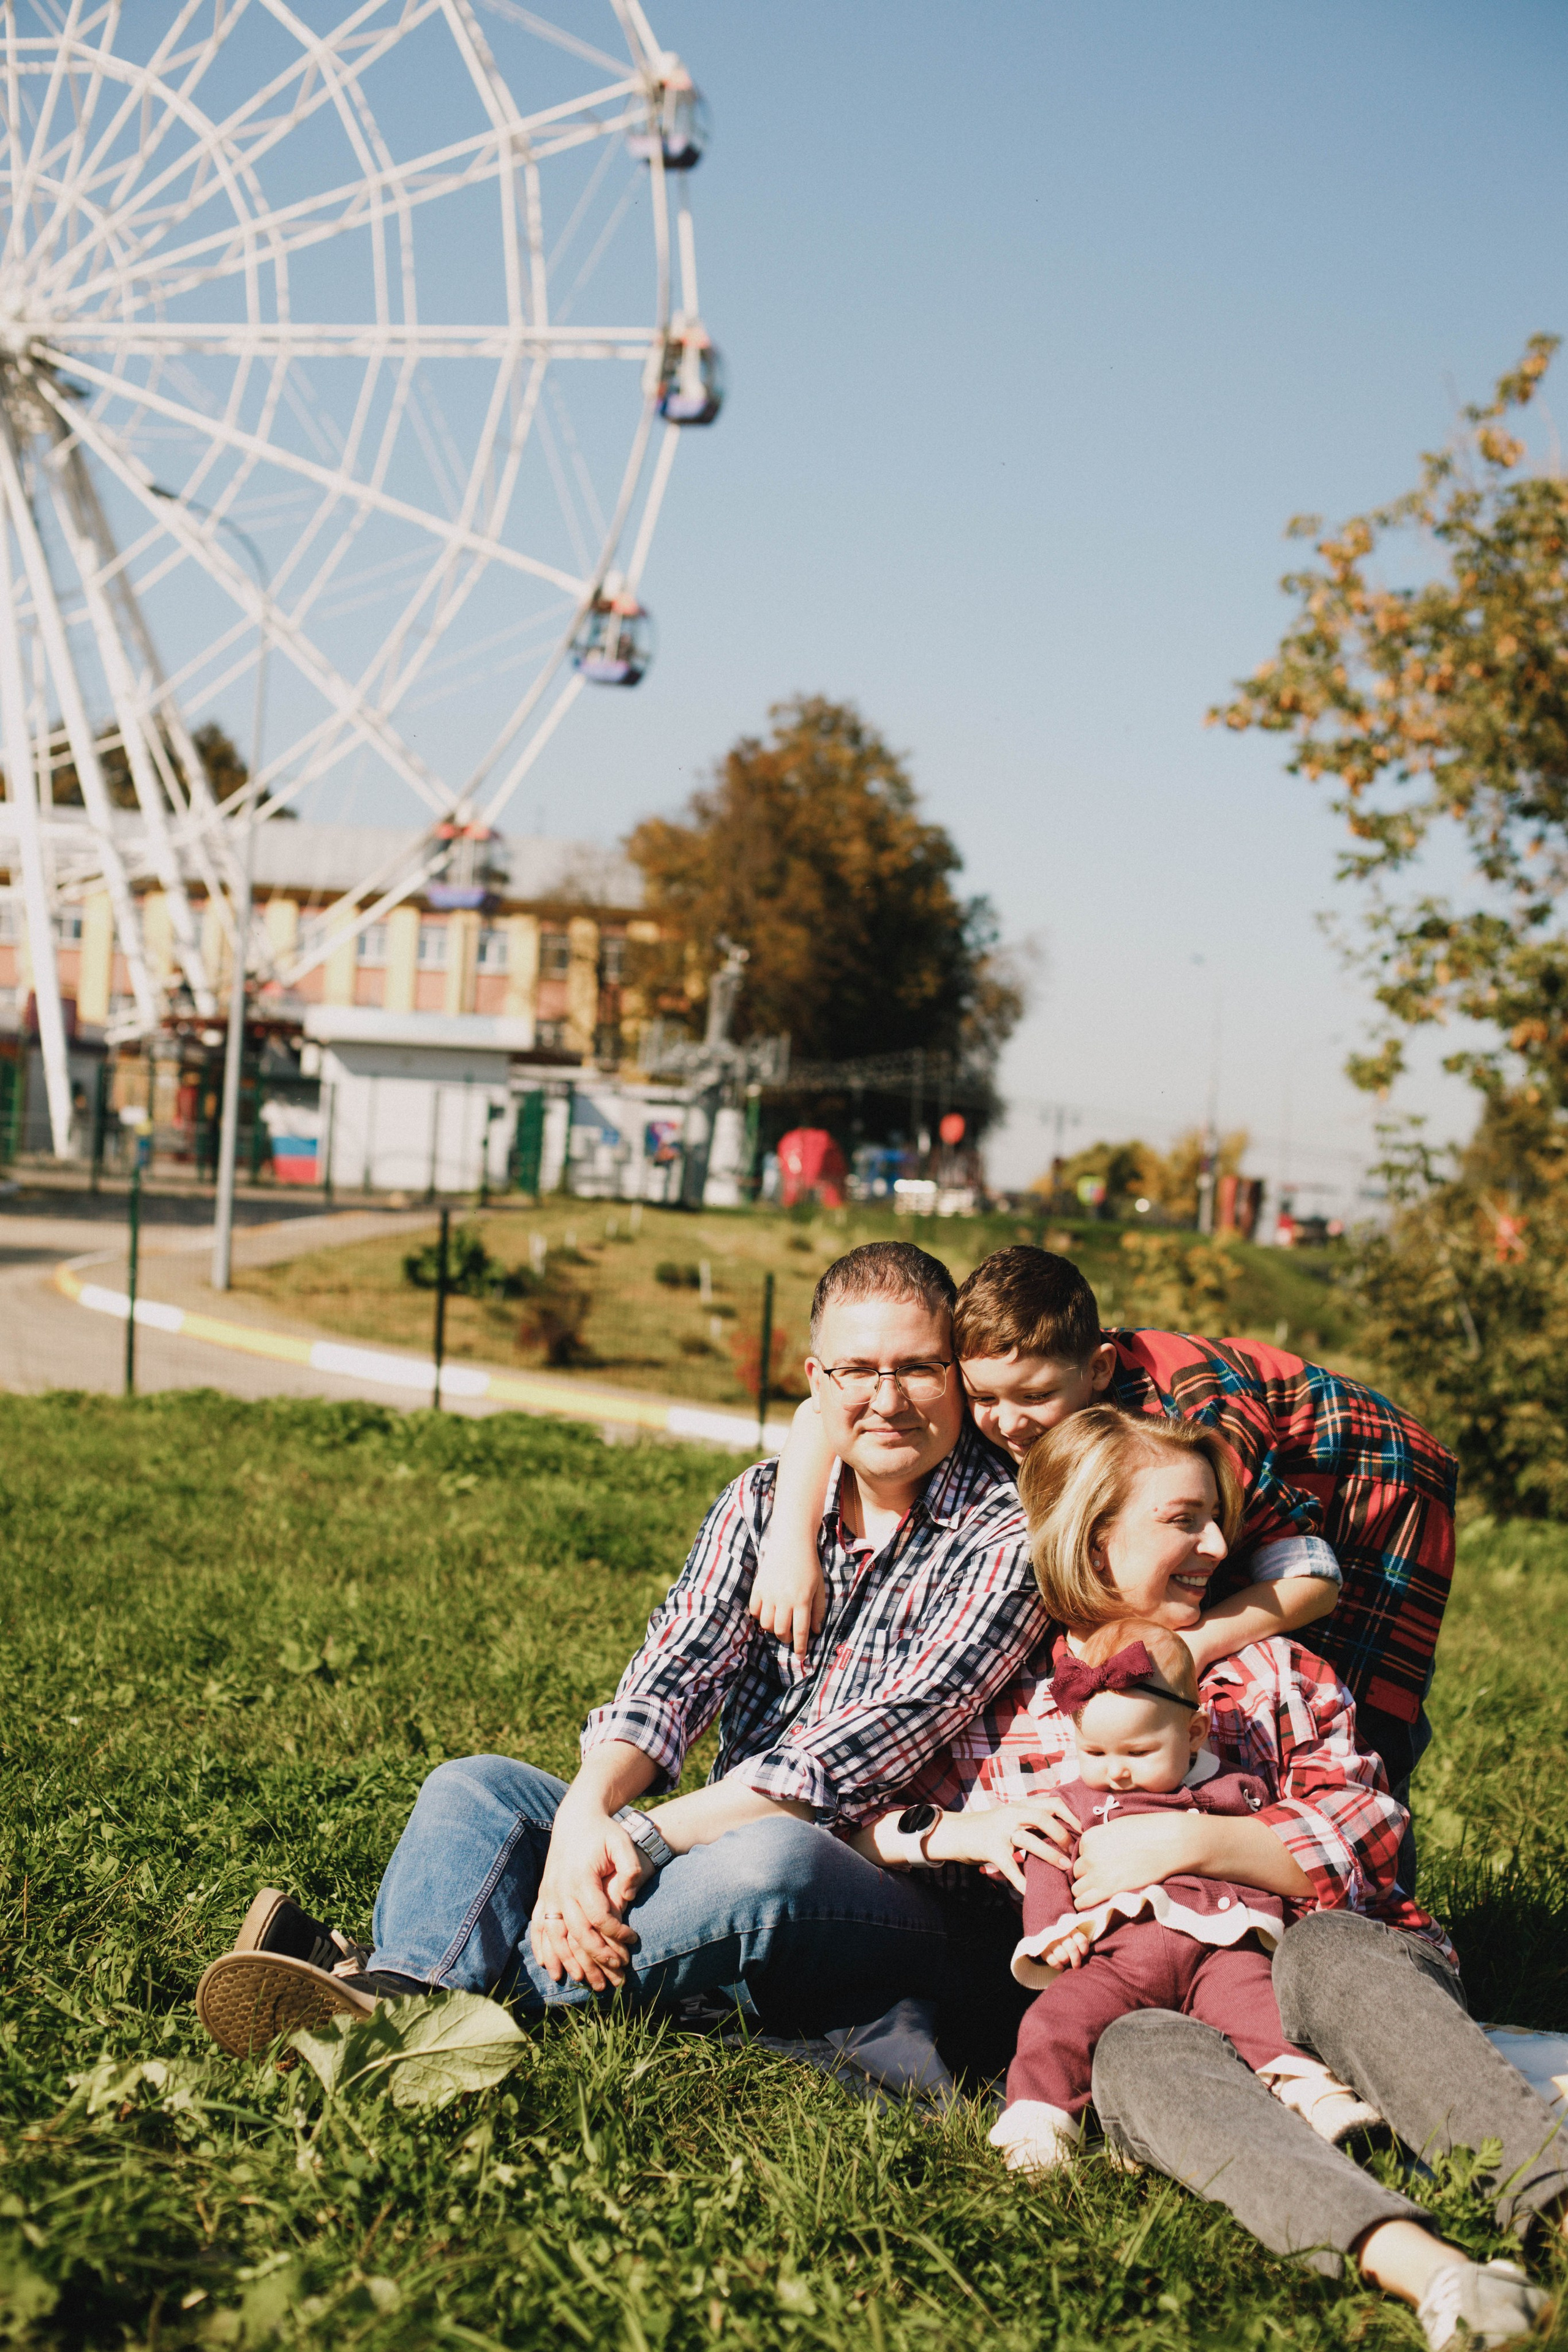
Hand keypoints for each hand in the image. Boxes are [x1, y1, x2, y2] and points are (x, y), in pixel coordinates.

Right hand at [530, 1799, 651, 1989]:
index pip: (598, 1916)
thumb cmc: (603, 1832)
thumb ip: (630, 1868)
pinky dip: (541, 1948)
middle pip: (577, 1933)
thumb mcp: (622, 1842)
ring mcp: (549, 1894)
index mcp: (581, 1878)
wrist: (576, 1818)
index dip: (617, 1932)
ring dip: (568, 1961)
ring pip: (555, 1936)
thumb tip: (627, 1898)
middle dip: (597, 1957)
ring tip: (585, 1982)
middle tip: (617, 1973)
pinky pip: (538, 1926)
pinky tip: (550, 1967)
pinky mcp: (544, 1895)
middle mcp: (561, 1889)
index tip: (633, 1940)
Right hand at [747, 1549, 827, 1662]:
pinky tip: (768, 1613)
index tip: (801, 1657)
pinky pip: (755, 1611)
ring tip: (780, 1624)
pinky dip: (760, 1617)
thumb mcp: (819, 1587)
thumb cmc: (809, 1565)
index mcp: (802, 1599)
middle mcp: (784, 1599)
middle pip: (781, 1631)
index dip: (801, 1647)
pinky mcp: (758, 1588)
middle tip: (790, 1636)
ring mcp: (769, 1593)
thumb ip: (818, 1610)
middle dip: (786, 1639)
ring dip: (773, 1629)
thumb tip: (816, 1631)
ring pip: (767, 1624)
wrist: (791, 1542)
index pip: (801, 1630)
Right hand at [926, 1793, 1078, 1894]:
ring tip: (1065, 1868)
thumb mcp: (1010, 1815)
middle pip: (1044, 1818)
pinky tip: (1032, 1892)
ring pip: (1029, 1840)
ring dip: (1050, 1855)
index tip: (1082, 1830)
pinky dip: (1023, 1882)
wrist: (955, 1832)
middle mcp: (1012, 1814)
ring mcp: (1001, 1831)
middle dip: (1063, 1835)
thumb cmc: (988, 1827)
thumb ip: (1031, 1819)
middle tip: (1073, 1851)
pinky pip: (1011, 1868)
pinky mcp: (991, 1850)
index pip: (1052, 1802)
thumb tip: (1060, 1831)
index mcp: (1020, 1805)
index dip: (1070, 1815)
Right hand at [1043, 1927, 1093, 1971]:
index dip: (1084, 1950)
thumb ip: (1080, 1940)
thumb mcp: (1073, 1934)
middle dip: (1076, 1960)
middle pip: (1072, 1949)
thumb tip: (1094, 1947)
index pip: (1081, 1940)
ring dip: (1066, 1962)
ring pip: (1063, 1957)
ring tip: (1066, 1962)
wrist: (1045, 1933)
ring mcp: (1051, 1942)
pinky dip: (1058, 1966)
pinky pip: (1053, 1962)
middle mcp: (1061, 1935)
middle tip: (1077, 1966)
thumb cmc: (1065, 1938)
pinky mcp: (1043, 1950)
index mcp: (1070, 1930)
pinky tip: (1060, 1965)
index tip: (1083, 1954)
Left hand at [1072, 1813, 1201, 1910]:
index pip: (1080, 1854)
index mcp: (1090, 1837)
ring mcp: (1097, 1873)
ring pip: (1077, 1888)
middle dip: (1086, 1876)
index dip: (1091, 1860)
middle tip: (1101, 1880)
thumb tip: (1099, 1850)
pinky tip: (1092, 1905)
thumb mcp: (1117, 1828)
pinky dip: (1084, 1905)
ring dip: (1085, 1891)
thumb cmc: (1147, 1830)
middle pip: (1077, 1871)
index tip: (1102, 1864)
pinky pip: (1083, 1902)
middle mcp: (1089, 1855)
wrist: (1167, 1842)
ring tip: (1097, 1894)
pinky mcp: (1107, 1890)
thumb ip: (1102, 1839)